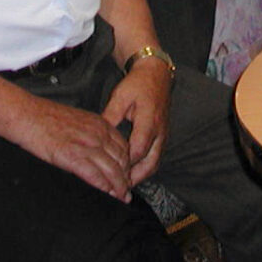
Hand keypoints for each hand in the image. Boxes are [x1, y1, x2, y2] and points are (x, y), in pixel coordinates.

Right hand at [7, 92, 134, 200]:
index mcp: (99, 124)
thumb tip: (97, 152)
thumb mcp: (77, 121)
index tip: (126, 176)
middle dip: (125, 178)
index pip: (124, 147)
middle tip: (125, 190)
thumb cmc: (45, 118)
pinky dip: (104, 187)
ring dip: (118, 187)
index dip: (128, 165)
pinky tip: (106, 194)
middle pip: (122, 160)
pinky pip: (95, 175)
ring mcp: (86, 145)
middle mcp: (97, 133)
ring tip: (119, 197)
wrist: (26, 115)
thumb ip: (91, 134)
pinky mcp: (73, 156)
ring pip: (113, 170)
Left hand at [102, 59, 172, 187]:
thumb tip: (97, 135)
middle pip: (150, 163)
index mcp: (149, 120)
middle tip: (119, 187)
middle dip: (135, 177)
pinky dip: (145, 167)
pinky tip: (132, 172)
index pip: (138, 149)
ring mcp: (163, 135)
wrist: (157, 75)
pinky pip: (155, 157)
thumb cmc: (138, 84)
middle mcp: (159, 131)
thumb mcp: (120, 96)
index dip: (126, 164)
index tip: (112, 173)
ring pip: (155, 163)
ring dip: (141, 175)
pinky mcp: (162, 136)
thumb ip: (110, 116)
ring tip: (124, 184)